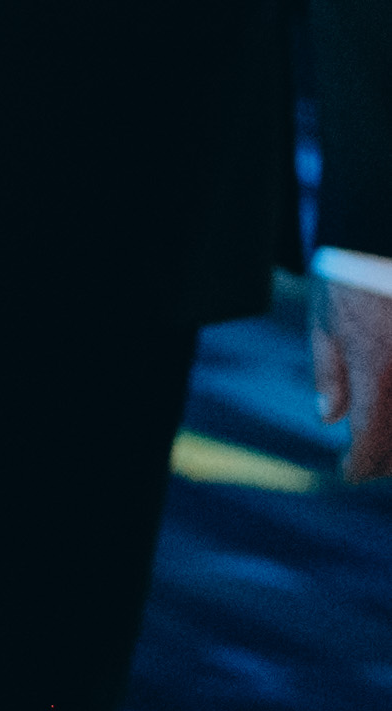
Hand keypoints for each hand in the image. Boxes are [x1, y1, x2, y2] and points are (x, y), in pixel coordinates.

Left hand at [318, 278, 391, 484]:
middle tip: (369, 466)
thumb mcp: (326, 320)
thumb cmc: (352, 276)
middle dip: (387, 461)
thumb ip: (329, 372)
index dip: (361, 462)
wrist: (382, 239)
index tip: (349, 472)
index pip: (371, 435)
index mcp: (377, 367)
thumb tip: (328, 417)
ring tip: (388, 453)